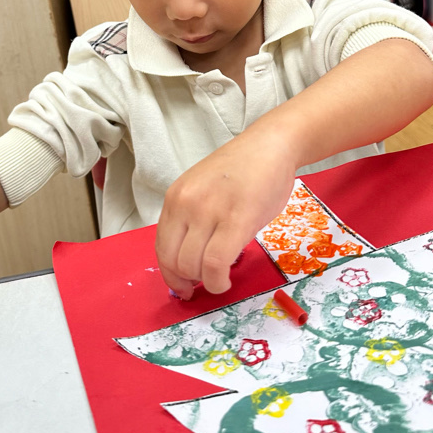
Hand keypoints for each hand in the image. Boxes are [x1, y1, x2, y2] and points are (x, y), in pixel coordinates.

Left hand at [155, 116, 295, 298]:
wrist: (272, 146)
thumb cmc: (244, 169)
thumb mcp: (203, 189)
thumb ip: (192, 218)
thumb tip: (189, 259)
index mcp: (175, 197)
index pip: (161, 247)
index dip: (170, 274)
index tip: (183, 286)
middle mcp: (186, 203)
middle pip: (173, 260)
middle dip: (188, 280)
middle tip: (206, 281)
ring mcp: (209, 211)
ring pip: (193, 265)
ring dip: (206, 282)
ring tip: (220, 276)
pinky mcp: (236, 220)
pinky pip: (216, 263)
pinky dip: (217, 281)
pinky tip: (225, 280)